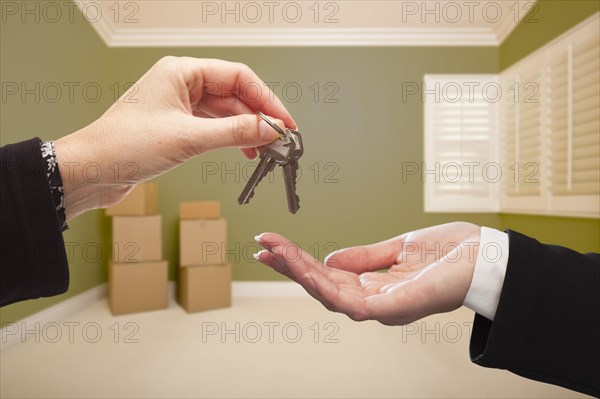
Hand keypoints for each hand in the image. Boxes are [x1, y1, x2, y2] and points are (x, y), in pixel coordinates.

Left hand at [54, 56, 295, 219]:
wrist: (92, 170)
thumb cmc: (124, 145)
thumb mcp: (188, 138)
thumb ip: (234, 133)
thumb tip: (269, 129)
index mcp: (182, 71)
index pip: (238, 77)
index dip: (265, 99)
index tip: (284, 121)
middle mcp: (182, 84)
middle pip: (234, 94)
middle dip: (258, 116)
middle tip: (280, 138)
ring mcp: (179, 105)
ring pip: (225, 112)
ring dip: (246, 130)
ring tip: (265, 149)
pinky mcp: (177, 126)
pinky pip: (213, 127)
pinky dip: (231, 139)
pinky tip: (244, 152)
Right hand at [255, 222, 479, 324]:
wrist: (487, 256)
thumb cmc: (451, 253)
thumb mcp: (398, 248)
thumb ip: (364, 257)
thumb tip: (331, 258)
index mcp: (374, 285)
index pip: (327, 276)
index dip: (299, 261)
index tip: (273, 243)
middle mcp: (375, 301)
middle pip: (321, 286)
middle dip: (290, 266)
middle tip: (262, 246)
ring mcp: (383, 307)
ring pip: (329, 295)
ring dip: (299, 273)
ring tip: (274, 252)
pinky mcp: (394, 308)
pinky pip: (350, 302)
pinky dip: (324, 286)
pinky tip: (306, 270)